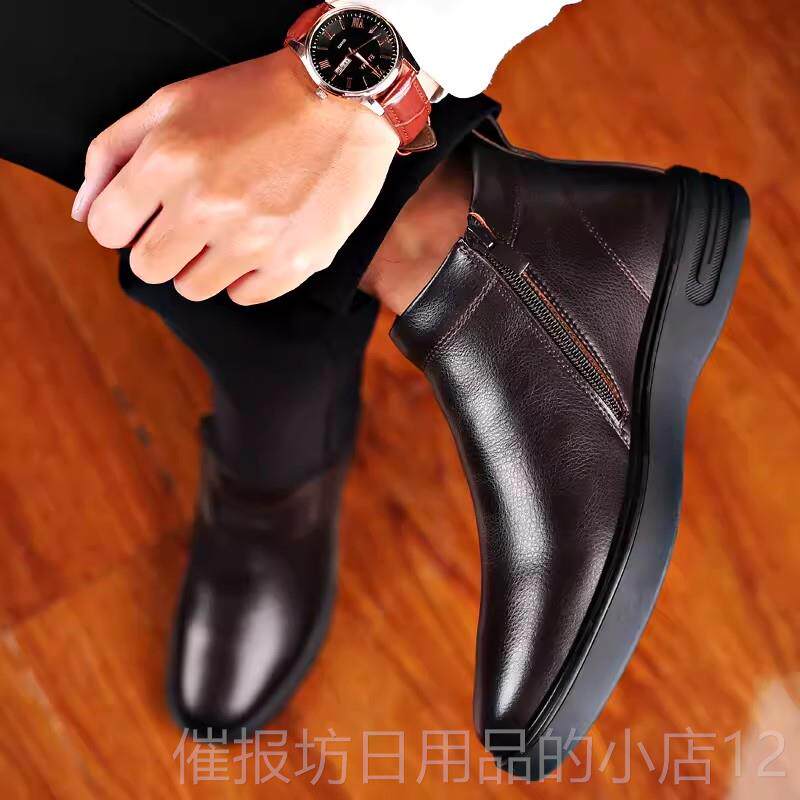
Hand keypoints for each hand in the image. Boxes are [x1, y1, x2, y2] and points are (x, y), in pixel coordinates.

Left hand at [73, 49, 398, 304]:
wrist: (342, 101)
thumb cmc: (255, 99)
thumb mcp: (171, 102)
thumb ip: (113, 153)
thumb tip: (86, 213)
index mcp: (168, 161)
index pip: (108, 230)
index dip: (123, 223)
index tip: (145, 216)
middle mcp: (207, 206)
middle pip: (150, 267)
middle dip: (162, 248)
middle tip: (190, 224)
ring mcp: (254, 240)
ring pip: (195, 289)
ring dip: (204, 265)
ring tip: (230, 231)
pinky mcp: (294, 262)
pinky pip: (245, 296)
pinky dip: (247, 276)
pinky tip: (261, 243)